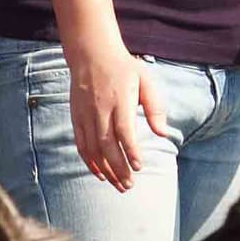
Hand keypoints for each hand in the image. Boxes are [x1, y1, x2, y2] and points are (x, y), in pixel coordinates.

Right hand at [68, 40, 168, 194]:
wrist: (91, 54)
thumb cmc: (124, 68)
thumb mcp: (146, 81)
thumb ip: (155, 107)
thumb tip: (163, 133)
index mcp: (119, 99)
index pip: (123, 130)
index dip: (130, 151)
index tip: (138, 166)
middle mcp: (100, 109)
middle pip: (107, 145)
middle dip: (118, 169)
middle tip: (130, 185)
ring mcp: (85, 114)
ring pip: (93, 149)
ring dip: (105, 170)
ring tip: (119, 185)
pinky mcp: (76, 118)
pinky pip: (81, 145)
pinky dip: (89, 162)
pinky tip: (100, 174)